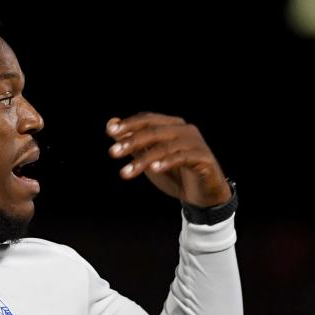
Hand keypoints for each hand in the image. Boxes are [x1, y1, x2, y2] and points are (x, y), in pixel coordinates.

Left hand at [106, 113, 231, 206]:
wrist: (202, 194)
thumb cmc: (174, 174)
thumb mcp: (148, 158)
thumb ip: (132, 142)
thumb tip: (110, 124)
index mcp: (171, 126)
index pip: (147, 119)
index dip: (129, 124)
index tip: (110, 131)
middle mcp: (184, 130)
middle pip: (154, 131)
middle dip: (131, 141)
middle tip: (112, 153)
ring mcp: (195, 143)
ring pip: (165, 146)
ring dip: (143, 160)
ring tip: (125, 172)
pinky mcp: (204, 158)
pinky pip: (183, 157)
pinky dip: (167, 162)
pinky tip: (154, 169)